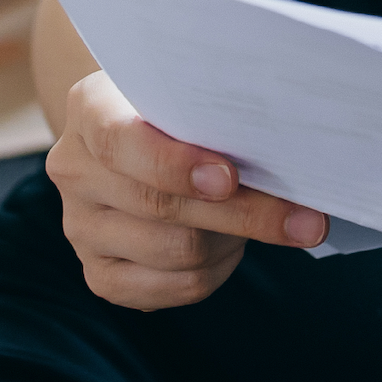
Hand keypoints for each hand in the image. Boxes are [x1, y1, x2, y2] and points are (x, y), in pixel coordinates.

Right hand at [46, 69, 328, 308]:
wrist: (141, 141)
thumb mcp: (188, 92)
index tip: (229, 177)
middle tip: (308, 218)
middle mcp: (73, 169)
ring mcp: (81, 227)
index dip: (174, 164)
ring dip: (233, 239)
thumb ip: (215, 110)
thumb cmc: (178, 111)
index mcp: (90, 110)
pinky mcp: (100, 275)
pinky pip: (172, 289)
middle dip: (242, 213)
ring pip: (175, 251)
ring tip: (263, 219)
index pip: (119, 141)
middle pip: (160, 206)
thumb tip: (285, 146)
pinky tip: (233, 247)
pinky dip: (217, 271)